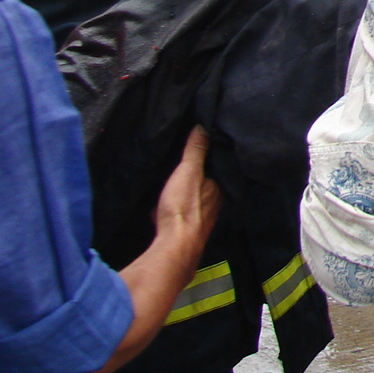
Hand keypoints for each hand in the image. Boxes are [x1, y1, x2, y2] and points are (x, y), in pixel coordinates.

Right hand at [153, 126, 220, 253]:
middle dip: (187, 187)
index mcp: (217, 191)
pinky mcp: (184, 237)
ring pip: (187, 207)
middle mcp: (213, 208)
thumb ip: (196, 150)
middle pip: (199, 192)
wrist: (174, 245)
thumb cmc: (184, 207)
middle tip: (174, 179)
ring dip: (176, 202)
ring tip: (164, 195)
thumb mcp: (189, 171)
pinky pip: (175, 222)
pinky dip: (166, 217)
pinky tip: (156, 215)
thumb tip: (203, 127)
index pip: (211, 175)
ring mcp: (199, 224)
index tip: (189, 164)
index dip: (200, 169)